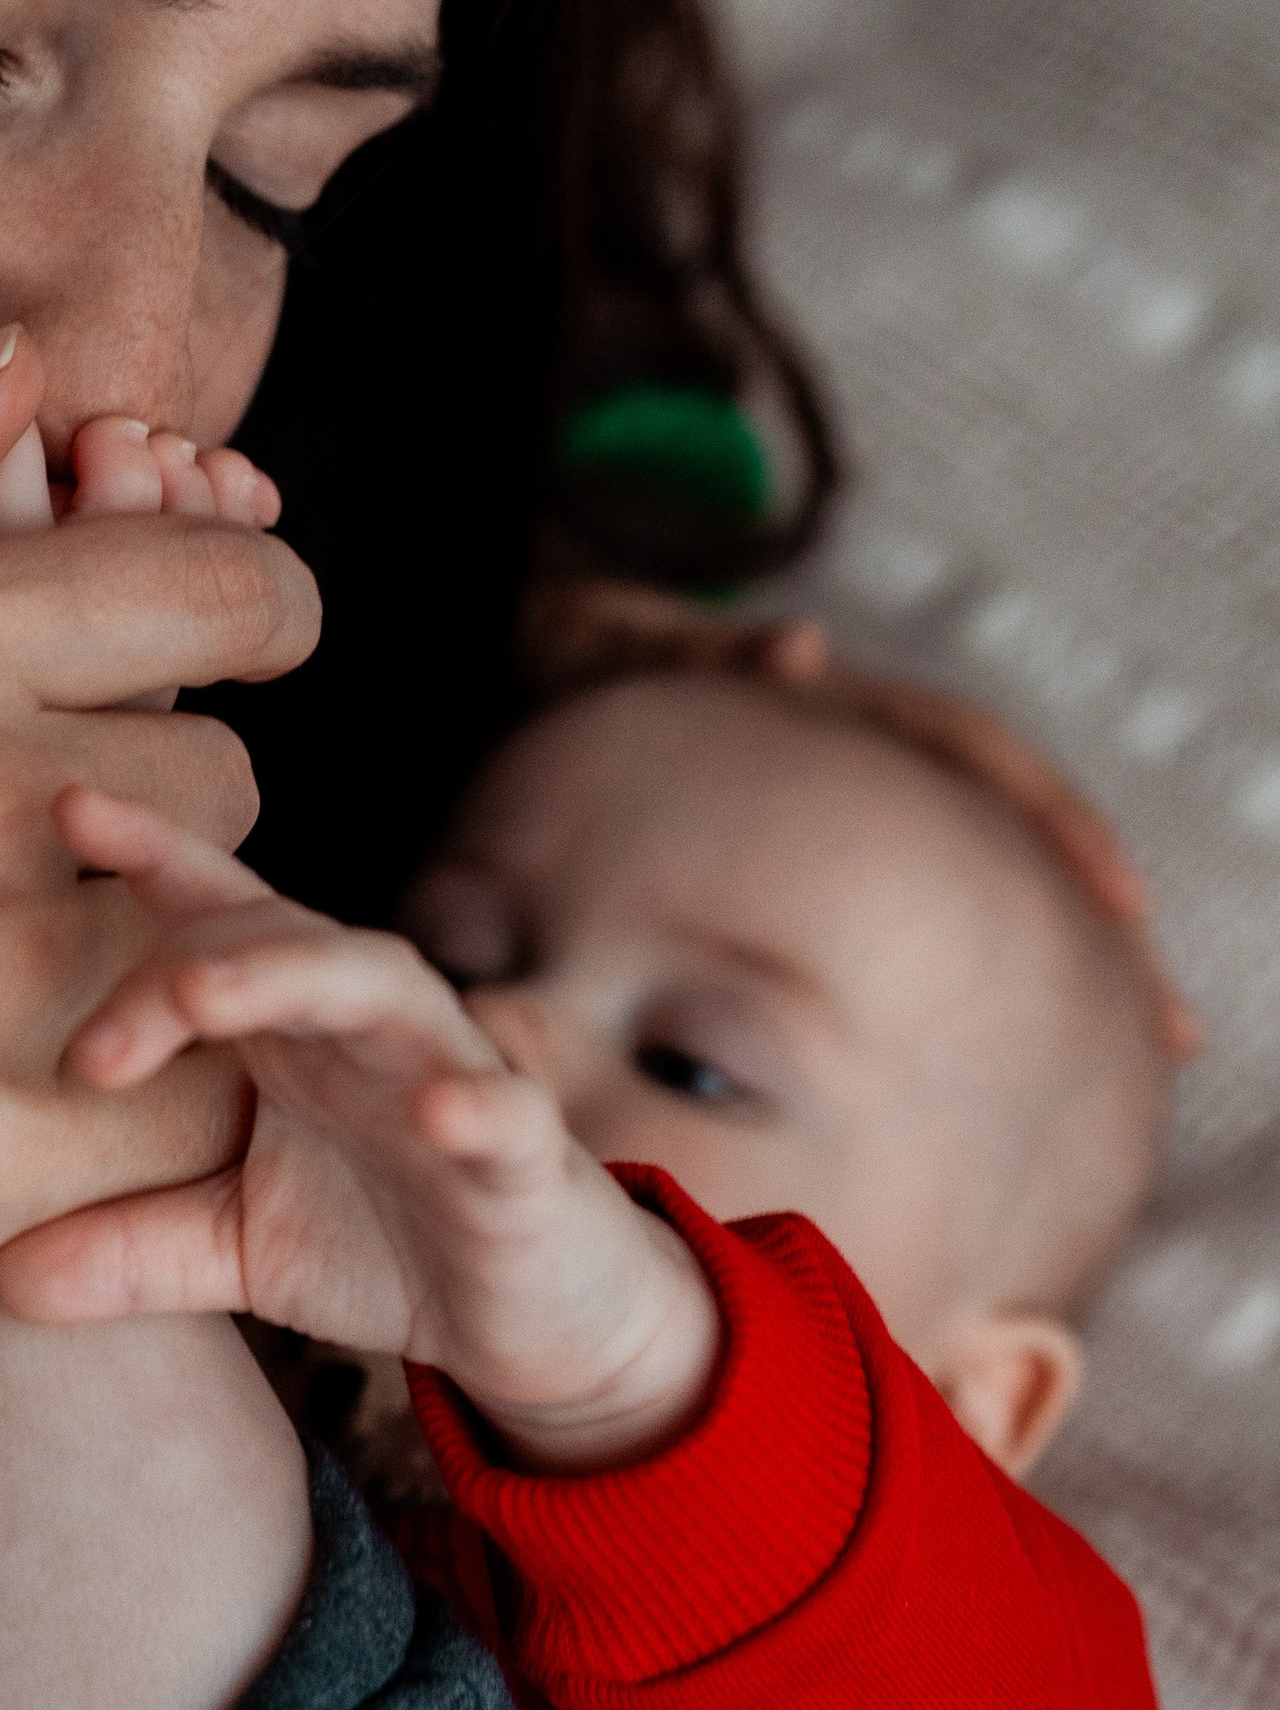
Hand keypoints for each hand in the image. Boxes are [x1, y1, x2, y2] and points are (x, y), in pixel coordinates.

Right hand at [0, 333, 318, 1346]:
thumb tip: (12, 364)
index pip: (226, 589)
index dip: (245, 616)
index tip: (220, 652)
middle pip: (226, 771)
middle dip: (155, 806)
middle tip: (46, 859)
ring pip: (226, 941)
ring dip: (162, 963)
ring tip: (46, 992)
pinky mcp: (4, 1148)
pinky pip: (198, 1104)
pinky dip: (153, 1110)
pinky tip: (51, 1111)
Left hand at [0, 790, 720, 1474]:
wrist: (532, 1321)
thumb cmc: (381, 1244)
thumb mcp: (231, 1253)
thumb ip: (124, 1248)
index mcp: (287, 1026)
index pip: (212, 915)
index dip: (149, 855)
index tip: (64, 807)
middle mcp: (363, 1025)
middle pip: (275, 936)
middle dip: (183, 957)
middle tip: (90, 1048)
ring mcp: (449, 1074)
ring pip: (380, 986)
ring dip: (295, 974)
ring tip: (206, 994)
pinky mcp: (525, 1153)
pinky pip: (504, 1109)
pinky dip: (475, 1101)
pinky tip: (440, 1109)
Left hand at [524, 576, 1200, 1060]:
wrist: (542, 654)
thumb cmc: (583, 661)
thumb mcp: (637, 653)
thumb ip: (713, 655)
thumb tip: (798, 650)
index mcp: (839, 709)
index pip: (980, 763)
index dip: (1057, 826)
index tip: (1124, 903)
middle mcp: (866, 751)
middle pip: (1014, 833)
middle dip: (1095, 923)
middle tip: (1166, 1028)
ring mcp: (847, 794)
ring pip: (979, 872)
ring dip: (1056, 952)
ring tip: (1134, 1050)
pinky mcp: (815, 846)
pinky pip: (922, 901)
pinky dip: (978, 966)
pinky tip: (1012, 1059)